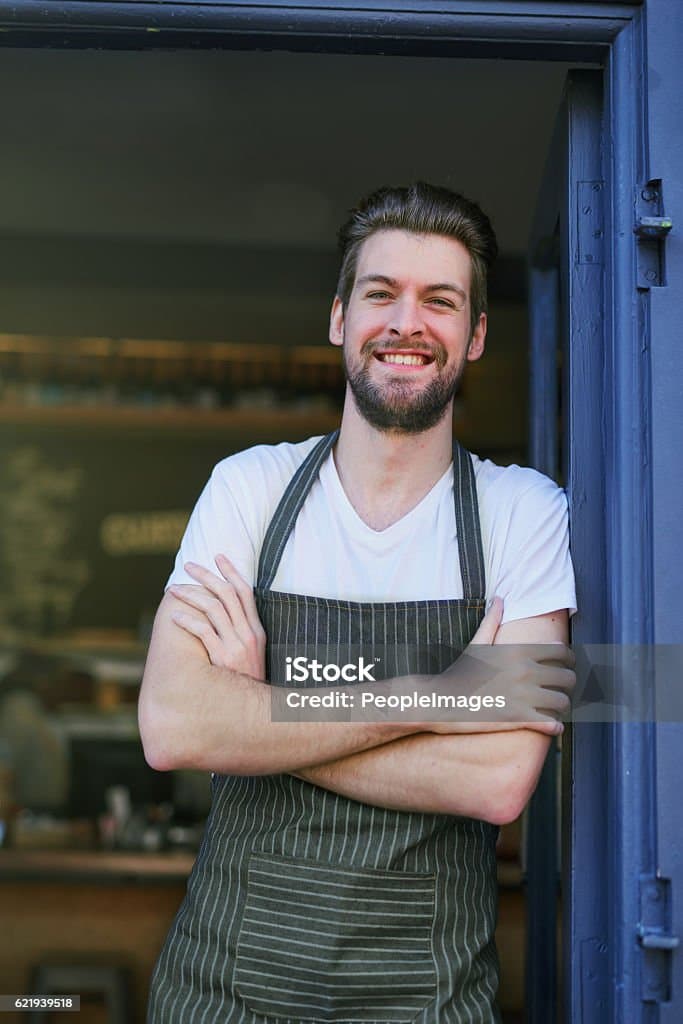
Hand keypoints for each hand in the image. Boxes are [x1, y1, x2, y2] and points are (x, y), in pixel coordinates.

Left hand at [168, 555, 265, 680]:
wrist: (253, 710)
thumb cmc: (247, 681)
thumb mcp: (252, 654)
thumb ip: (241, 634)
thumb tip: (222, 615)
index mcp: (256, 629)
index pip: (245, 591)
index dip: (231, 571)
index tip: (218, 556)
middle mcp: (249, 633)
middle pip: (227, 594)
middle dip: (206, 576)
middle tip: (189, 566)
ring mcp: (237, 645)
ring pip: (213, 608)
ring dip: (191, 595)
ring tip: (174, 590)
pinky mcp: (223, 658)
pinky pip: (204, 632)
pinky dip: (188, 621)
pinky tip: (175, 617)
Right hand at [430, 597, 574, 736]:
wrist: (440, 701)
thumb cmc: (458, 673)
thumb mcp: (476, 644)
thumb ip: (492, 621)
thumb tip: (500, 599)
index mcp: (518, 651)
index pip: (562, 652)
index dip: (569, 660)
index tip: (566, 667)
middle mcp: (524, 671)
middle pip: (567, 678)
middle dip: (568, 685)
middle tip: (560, 690)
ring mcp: (522, 696)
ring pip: (562, 702)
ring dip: (562, 707)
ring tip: (555, 710)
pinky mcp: (518, 719)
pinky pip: (551, 724)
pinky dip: (555, 727)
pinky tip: (551, 727)